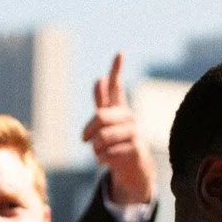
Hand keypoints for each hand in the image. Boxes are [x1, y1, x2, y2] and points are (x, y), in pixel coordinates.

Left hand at [82, 53, 156, 206]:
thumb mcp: (108, 124)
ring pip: (102, 137)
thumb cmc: (118, 143)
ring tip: (99, 153)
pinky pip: (108, 152)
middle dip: (88, 131)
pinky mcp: (137, 149)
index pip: (117, 86)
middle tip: (84, 140)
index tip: (119, 52)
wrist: (134, 169)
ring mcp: (135, 133)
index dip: (116, 69)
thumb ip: (103, 103)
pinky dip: (102, 159)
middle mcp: (129, 117)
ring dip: (95, 148)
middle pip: (100, 117)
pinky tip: (106, 160)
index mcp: (119, 109)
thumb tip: (100, 78)